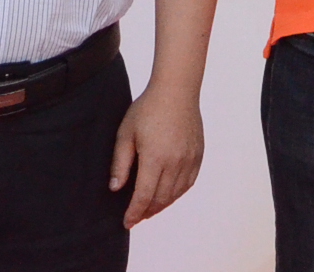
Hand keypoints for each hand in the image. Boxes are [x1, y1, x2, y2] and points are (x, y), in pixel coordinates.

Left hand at [110, 81, 204, 227]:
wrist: (176, 90)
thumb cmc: (148, 108)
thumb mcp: (126, 133)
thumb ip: (120, 163)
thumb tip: (115, 188)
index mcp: (155, 158)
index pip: (144, 196)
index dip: (134, 213)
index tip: (127, 222)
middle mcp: (175, 163)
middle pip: (160, 199)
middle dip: (147, 211)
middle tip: (136, 217)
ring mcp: (189, 160)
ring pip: (175, 194)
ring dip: (162, 205)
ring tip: (149, 209)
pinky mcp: (198, 155)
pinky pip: (188, 183)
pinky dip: (177, 194)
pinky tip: (168, 195)